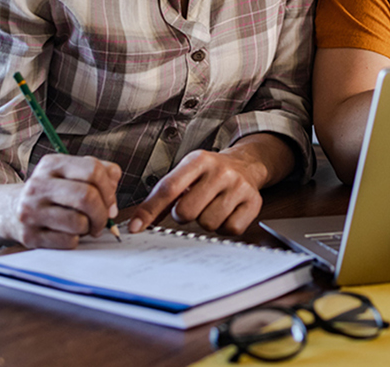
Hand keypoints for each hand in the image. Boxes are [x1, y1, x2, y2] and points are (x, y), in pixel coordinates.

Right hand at [5, 154, 121, 248]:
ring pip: (79, 222)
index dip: (109, 188)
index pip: (92, 170)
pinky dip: (76, 240)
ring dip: (89, 227)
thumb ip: (99, 172)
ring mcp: (31, 210)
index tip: (110, 201)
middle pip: (87, 196)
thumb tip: (115, 184)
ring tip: (84, 226)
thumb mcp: (70, 173)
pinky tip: (68, 233)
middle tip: (103, 220)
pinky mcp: (29, 235)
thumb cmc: (51, 192)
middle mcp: (39, 185)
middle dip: (102, 213)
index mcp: (52, 164)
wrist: (10, 211)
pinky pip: (68, 241)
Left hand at [125, 149, 269, 236]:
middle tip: (190, 207)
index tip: (136, 227)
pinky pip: (230, 229)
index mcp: (199, 160)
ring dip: (205, 221)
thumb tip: (138, 223)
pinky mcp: (253, 203)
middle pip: (187, 211)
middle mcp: (220, 171)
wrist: (246, 164)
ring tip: (210, 207)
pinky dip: (223, 227)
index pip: (169, 188)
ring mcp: (239, 187)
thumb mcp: (185, 174)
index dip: (150, 210)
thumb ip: (162, 196)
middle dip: (183, 215)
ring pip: (208, 223)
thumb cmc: (209, 173)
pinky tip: (224, 214)